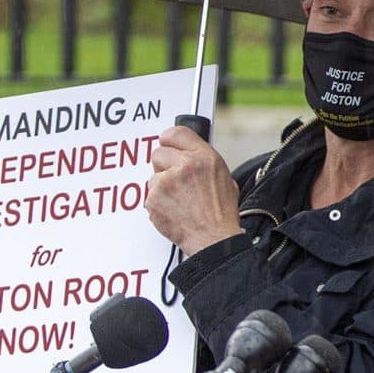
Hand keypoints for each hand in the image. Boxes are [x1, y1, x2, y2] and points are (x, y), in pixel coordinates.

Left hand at [146, 125, 243, 254]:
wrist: (214, 239)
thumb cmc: (221, 213)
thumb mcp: (223, 177)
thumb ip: (204, 162)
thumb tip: (190, 154)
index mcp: (204, 157)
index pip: (177, 133)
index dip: (169, 139)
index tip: (167, 144)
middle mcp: (185, 165)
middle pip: (159, 153)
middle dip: (163, 166)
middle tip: (174, 181)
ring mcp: (167, 182)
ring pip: (153, 177)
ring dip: (161, 187)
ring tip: (179, 201)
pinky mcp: (154, 198)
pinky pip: (149, 195)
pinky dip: (158, 203)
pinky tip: (174, 211)